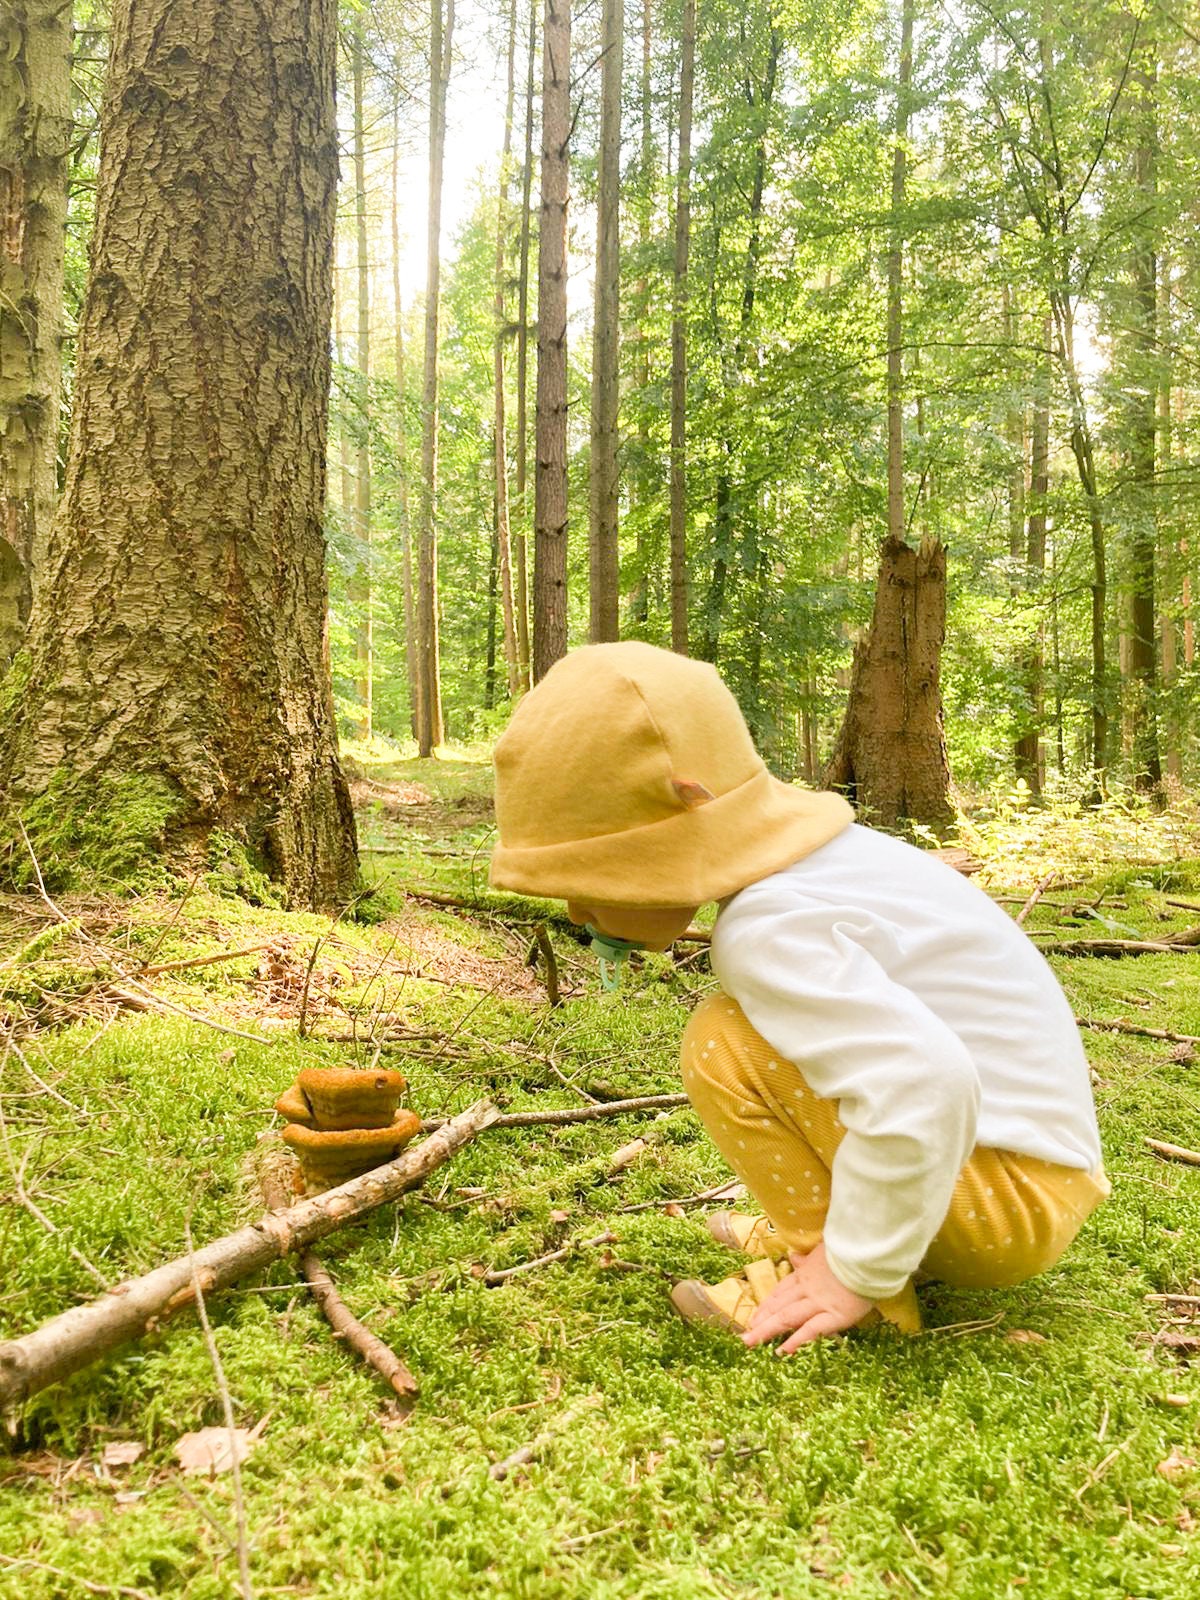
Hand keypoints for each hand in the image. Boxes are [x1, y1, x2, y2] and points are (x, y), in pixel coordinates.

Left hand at [741, 1241, 873, 1354]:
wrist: (868, 1252)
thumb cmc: (851, 1248)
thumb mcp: (825, 1248)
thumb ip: (809, 1257)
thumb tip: (794, 1257)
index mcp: (806, 1273)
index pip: (781, 1291)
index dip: (767, 1305)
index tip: (755, 1316)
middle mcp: (807, 1289)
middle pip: (779, 1306)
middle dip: (761, 1321)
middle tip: (745, 1336)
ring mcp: (819, 1303)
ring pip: (787, 1318)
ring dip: (767, 1331)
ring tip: (750, 1343)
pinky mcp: (835, 1315)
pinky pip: (811, 1329)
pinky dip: (796, 1341)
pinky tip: (782, 1351)